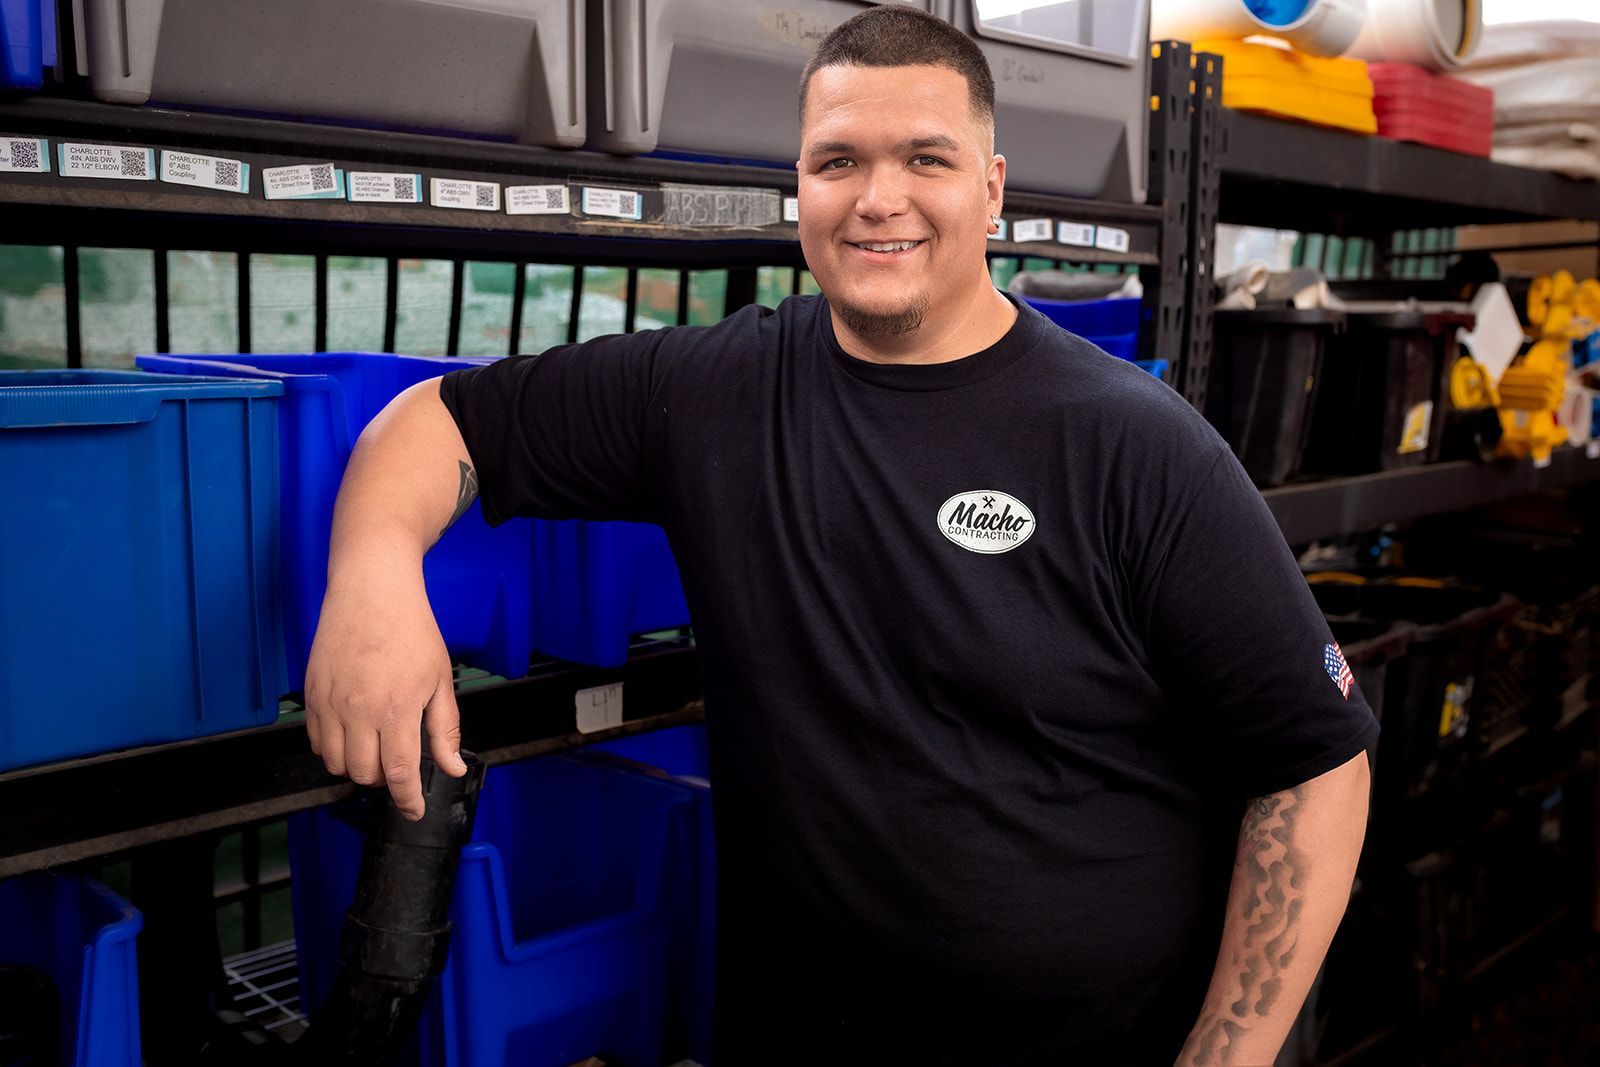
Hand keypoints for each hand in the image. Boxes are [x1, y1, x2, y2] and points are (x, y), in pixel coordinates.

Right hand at [303, 555, 468, 818]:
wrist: (372, 590)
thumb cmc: (412, 631)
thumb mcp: (440, 680)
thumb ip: (444, 729)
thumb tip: (452, 768)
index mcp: (396, 709)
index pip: (398, 774)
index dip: (407, 801)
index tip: (413, 812)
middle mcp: (357, 711)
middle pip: (364, 774)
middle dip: (383, 779)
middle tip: (398, 762)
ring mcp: (329, 703)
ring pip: (335, 763)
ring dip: (356, 765)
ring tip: (374, 745)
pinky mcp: (311, 694)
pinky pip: (315, 740)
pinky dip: (332, 747)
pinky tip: (351, 731)